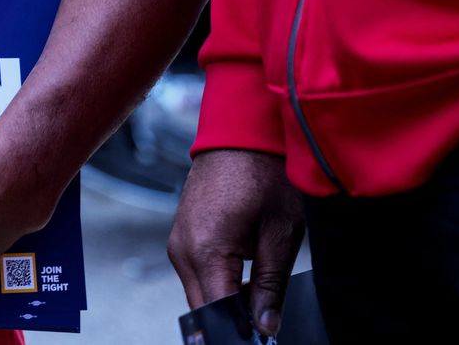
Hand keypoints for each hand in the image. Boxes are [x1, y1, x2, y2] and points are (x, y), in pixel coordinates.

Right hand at [168, 150, 303, 337]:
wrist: (239, 133)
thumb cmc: (264, 174)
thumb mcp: (281, 231)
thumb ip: (270, 284)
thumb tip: (265, 326)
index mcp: (206, 250)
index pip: (217, 313)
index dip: (240, 332)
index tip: (263, 337)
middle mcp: (182, 250)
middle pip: (202, 309)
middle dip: (231, 323)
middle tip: (265, 322)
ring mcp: (177, 242)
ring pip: (198, 294)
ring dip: (225, 304)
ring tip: (259, 299)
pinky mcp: (181, 236)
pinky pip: (195, 275)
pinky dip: (217, 285)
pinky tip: (245, 278)